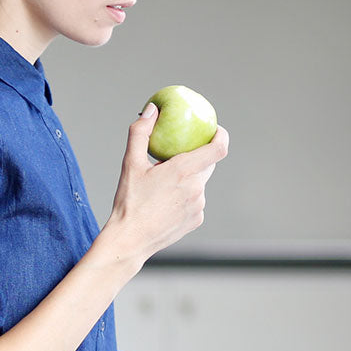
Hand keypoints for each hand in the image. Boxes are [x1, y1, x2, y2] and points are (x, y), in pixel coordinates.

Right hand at [98, 103, 229, 268]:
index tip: (216, 129)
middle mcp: (196, 188)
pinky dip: (185, 197)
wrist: (130, 240)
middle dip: (199, 155)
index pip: (218, 148)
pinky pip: (195, 201)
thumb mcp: (130, 164)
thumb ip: (141, 133)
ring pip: (199, 184)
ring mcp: (199, 206)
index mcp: (183, 171)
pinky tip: (165, 203)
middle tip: (182, 153)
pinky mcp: (197, 220)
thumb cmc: (129, 201)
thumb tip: (151, 109)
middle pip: (209, 164)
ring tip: (164, 185)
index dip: (222, 135)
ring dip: (188, 179)